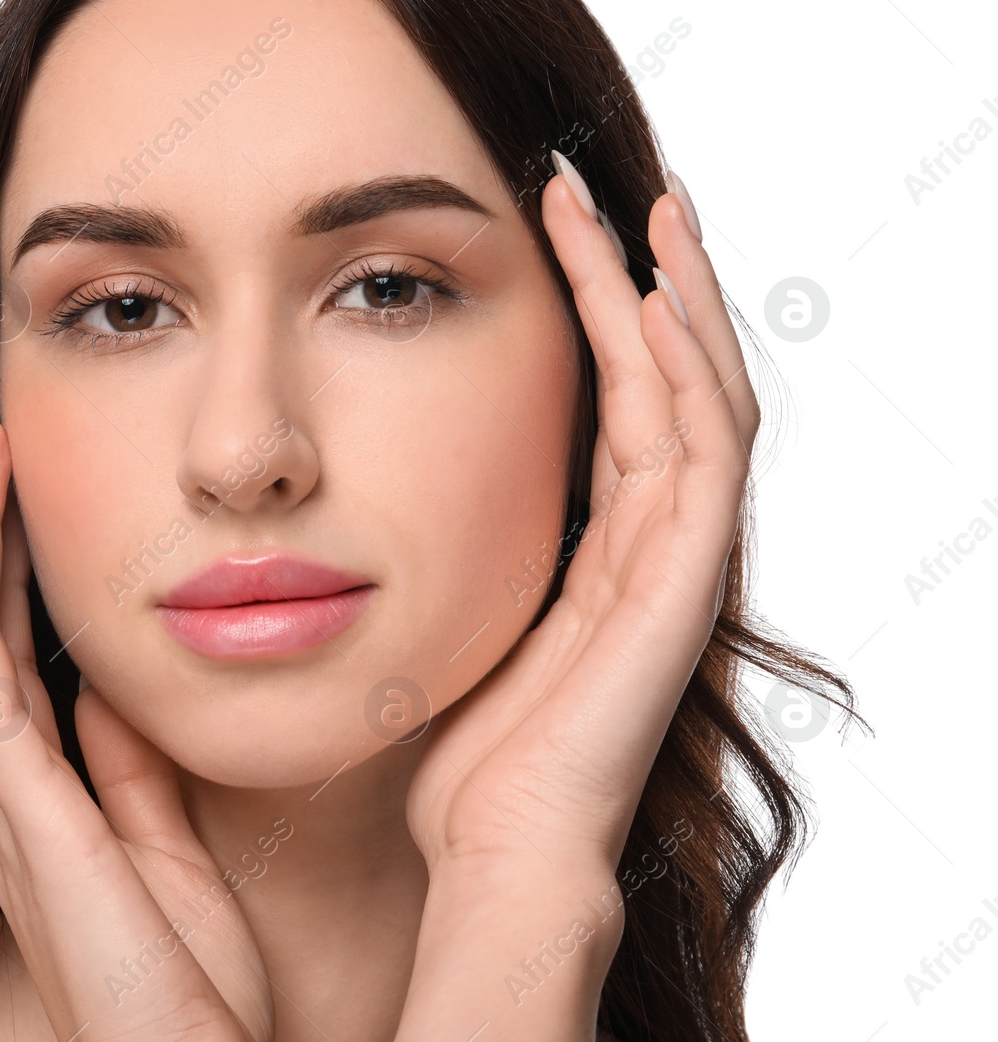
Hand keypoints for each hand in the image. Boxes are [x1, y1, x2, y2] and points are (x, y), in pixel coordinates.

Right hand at [0, 401, 272, 1041]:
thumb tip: (106, 683)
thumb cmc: (186, 983)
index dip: (2, 559)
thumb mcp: (168, 844)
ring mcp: (7, 807)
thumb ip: (128, 765)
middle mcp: (6, 790)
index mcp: (42, 791)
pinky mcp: (28, 826)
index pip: (8, 649)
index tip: (10, 476)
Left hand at [397, 165, 756, 1036]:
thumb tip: (338, 500)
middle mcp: (645, 545)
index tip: (535, 230)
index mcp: (590, 550)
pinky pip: (703, 456)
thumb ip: (425, 553)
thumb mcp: (434, 623)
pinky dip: (688, 372)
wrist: (492, 853)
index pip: (607, 402)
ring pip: (701, 396)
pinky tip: (654, 298)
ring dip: (674, 296)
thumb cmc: (453, 755)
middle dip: (632, 277)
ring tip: (641, 206)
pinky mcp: (682, 590)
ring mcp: (673, 565)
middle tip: (588, 188)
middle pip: (663, 379)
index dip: (585, 313)